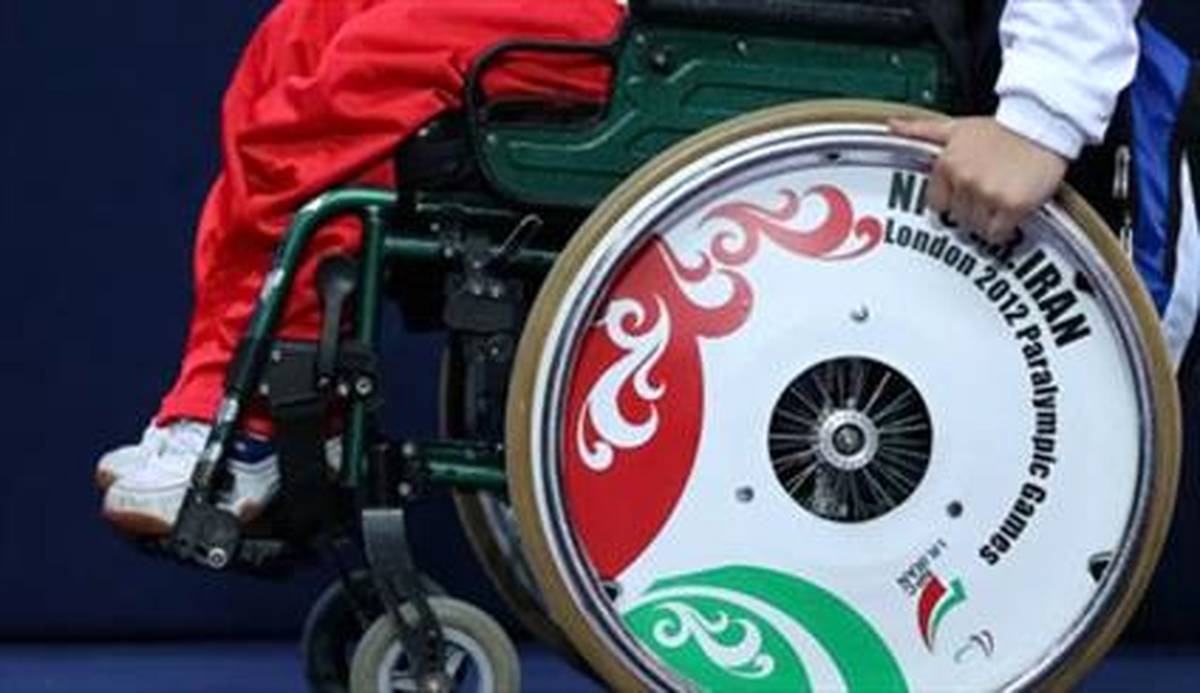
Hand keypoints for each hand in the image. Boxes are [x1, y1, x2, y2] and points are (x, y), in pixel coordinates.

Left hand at [888, 116, 1067, 242]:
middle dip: (971, 210)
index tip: (962, 197)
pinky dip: (1003, 230)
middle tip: (987, 196)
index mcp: (947, 163)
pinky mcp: (1011, 205)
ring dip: (987, 220)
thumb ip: (922, 130)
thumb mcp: (957, 127)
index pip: (936, 203)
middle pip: (957, 217)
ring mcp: (987, 194)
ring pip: (976, 227)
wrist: (1042, 125)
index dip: (951, 201)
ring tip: (1000, 200)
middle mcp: (964, 179)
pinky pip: (997, 234)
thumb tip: (893, 125)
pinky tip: (1010, 215)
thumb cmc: (1004, 129)